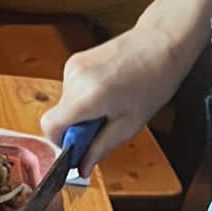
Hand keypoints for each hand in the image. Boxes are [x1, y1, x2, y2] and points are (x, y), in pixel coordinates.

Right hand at [40, 30, 175, 167]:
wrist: (161, 42)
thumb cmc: (154, 81)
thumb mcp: (130, 124)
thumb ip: (100, 147)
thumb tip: (81, 168)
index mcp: (86, 97)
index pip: (50, 127)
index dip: (62, 143)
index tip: (81, 147)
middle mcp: (73, 79)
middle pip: (59, 116)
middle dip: (77, 128)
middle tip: (106, 126)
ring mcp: (72, 67)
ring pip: (66, 104)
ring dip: (83, 112)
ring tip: (113, 104)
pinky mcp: (75, 61)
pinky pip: (72, 90)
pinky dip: (85, 98)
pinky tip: (109, 92)